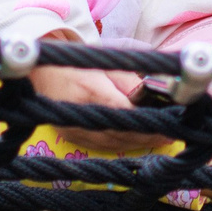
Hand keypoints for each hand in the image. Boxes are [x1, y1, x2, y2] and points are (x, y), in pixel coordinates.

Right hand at [33, 60, 158, 151]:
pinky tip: (135, 142)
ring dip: (137, 143)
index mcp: (92, 91)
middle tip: (169, 135)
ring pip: (112, 143)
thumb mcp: (106, 65)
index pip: (126, 114)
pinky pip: (100, 146)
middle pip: (121, 133)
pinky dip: (120, 145)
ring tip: (157, 139)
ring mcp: (74, 129)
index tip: (169, 125)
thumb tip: (153, 98)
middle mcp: (81, 114)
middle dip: (147, 136)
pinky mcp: (70, 137)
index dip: (149, 123)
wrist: (41, 72)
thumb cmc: (77, 64)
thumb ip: (129, 83)